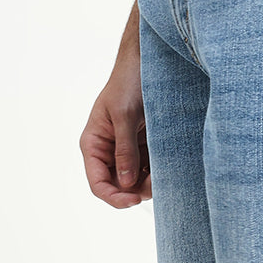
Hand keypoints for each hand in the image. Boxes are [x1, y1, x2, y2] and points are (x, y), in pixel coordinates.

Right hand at [79, 8, 151, 207]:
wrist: (148, 62)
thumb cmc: (129, 82)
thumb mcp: (125, 115)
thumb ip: (125, 150)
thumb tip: (125, 183)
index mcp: (93, 143)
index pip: (97, 182)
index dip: (113, 197)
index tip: (134, 200)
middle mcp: (107, 151)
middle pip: (117, 187)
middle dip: (135, 191)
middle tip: (157, 186)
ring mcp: (126, 151)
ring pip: (134, 182)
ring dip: (149, 184)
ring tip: (165, 175)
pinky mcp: (144, 147)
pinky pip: (149, 169)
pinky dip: (158, 173)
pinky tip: (169, 168)